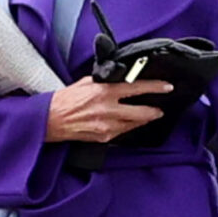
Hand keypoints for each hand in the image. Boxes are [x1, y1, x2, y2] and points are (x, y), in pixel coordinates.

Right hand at [47, 79, 170, 144]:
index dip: (155, 87)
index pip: (136, 88)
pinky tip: (129, 123)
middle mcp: (108, 109)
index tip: (167, 87)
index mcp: (104, 91)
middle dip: (154, 111)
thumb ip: (106, 82)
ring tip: (147, 115)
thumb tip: (121, 79)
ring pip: (134, 124)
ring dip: (142, 120)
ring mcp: (107, 126)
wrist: (50, 119)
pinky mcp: (104, 137)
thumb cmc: (66, 99)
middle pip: (141, 112)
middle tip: (160, 109)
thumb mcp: (86, 83)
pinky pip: (123, 132)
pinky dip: (128, 127)